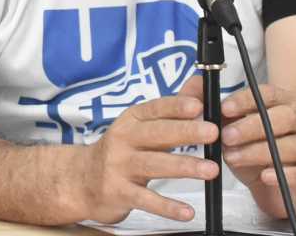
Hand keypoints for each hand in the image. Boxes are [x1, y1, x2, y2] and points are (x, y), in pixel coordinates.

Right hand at [73, 90, 218, 225]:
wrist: (82, 180)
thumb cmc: (122, 151)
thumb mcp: (140, 126)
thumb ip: (172, 109)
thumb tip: (200, 83)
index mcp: (131, 120)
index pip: (155, 109)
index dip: (176, 106)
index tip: (198, 106)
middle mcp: (123, 139)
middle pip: (157, 134)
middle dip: (186, 132)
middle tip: (213, 132)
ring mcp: (119, 166)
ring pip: (154, 165)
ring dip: (184, 166)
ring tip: (211, 170)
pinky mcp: (119, 192)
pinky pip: (146, 200)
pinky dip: (168, 207)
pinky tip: (188, 212)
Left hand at [216, 78, 295, 216]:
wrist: (286, 180)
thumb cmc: (258, 148)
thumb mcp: (236, 128)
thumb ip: (218, 110)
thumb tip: (194, 91)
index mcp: (285, 102)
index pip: (268, 94)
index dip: (246, 100)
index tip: (224, 108)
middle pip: (283, 118)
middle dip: (251, 126)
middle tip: (226, 136)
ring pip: (293, 145)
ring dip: (260, 151)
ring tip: (235, 158)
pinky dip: (285, 174)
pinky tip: (266, 176)